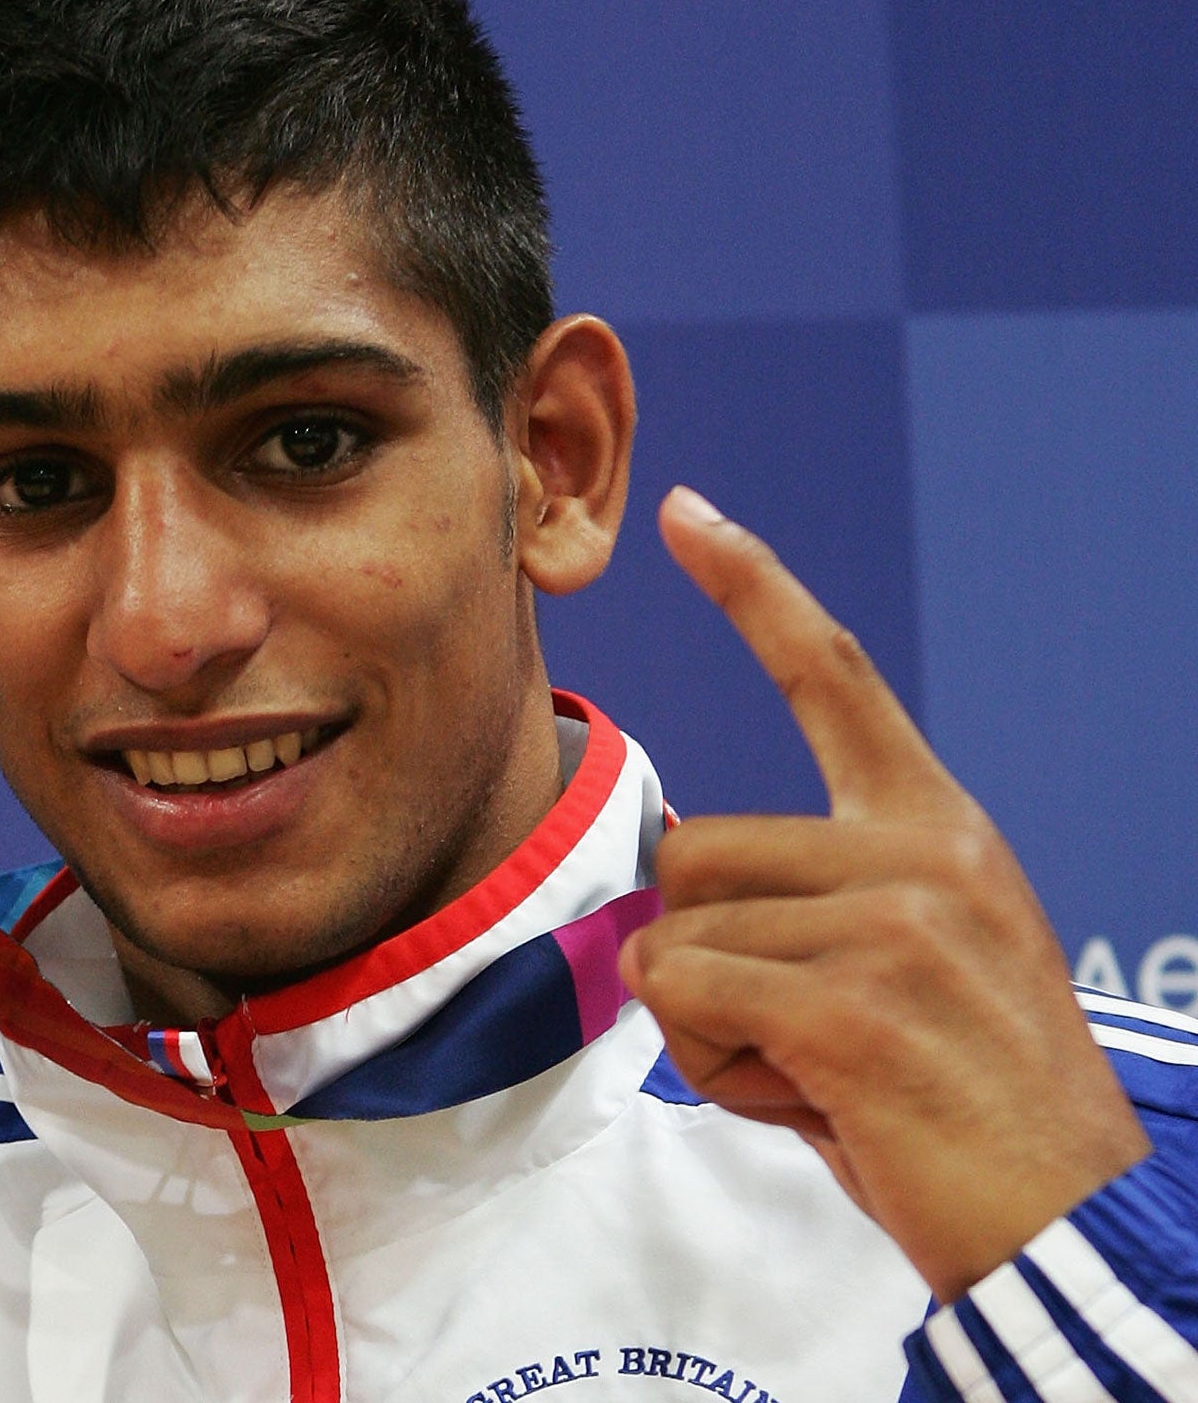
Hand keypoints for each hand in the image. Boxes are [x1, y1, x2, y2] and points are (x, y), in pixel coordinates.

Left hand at [619, 486, 1149, 1301]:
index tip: (686, 510)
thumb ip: (805, 905)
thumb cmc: (961, 1104)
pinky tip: (815, 1102)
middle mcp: (921, 851)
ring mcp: (892, 919)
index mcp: (938, 828)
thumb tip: (668, 892)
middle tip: (805, 1037)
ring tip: (821, 1074)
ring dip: (710, 1025)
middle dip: (705, 957)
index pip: (831, 675)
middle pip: (692, 852)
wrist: (1067, 1224)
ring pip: (675, 935)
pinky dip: (715, 1065)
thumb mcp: (903, 968)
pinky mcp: (852, 1000)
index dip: (751, 587)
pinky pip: (684, 999)